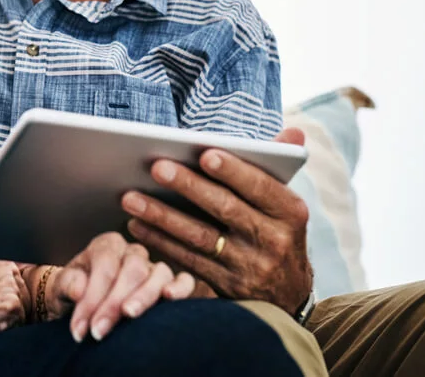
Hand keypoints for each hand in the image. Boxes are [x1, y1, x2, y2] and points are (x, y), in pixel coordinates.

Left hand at [38, 232, 194, 342]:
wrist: (84, 301)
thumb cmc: (75, 292)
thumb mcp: (62, 287)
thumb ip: (67, 283)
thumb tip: (79, 289)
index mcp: (106, 245)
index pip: (104, 265)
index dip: (92, 297)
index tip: (81, 328)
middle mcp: (132, 252)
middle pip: (131, 270)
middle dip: (113, 303)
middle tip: (98, 331)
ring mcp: (154, 266)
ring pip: (158, 273)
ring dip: (144, 296)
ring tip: (129, 314)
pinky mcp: (170, 282)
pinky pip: (184, 279)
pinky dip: (180, 287)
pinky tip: (170, 297)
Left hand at [121, 127, 313, 314]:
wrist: (288, 292)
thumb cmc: (275, 229)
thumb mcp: (285, 202)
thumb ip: (279, 165)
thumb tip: (293, 132)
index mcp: (291, 213)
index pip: (261, 187)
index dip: (234, 171)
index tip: (205, 154)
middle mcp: (274, 241)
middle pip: (225, 209)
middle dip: (189, 187)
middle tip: (156, 167)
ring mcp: (250, 267)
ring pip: (200, 238)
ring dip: (162, 216)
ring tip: (130, 197)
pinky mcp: (227, 287)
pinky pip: (188, 260)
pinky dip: (160, 242)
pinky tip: (137, 225)